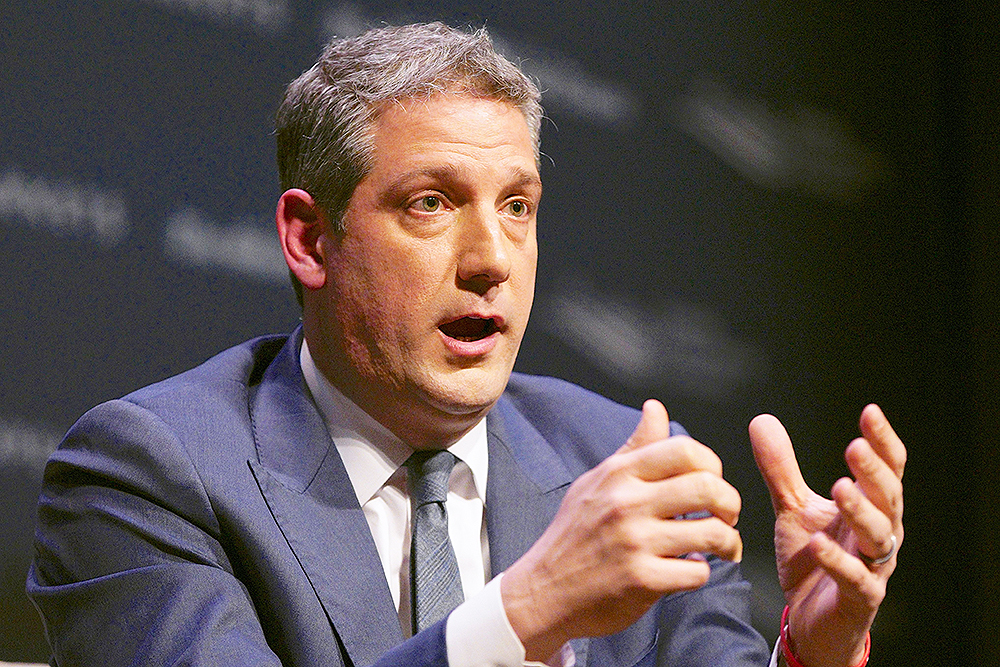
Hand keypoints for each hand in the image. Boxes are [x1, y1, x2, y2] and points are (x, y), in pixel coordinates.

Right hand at [502, 400, 742, 660]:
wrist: (543, 591)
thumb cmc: (574, 534)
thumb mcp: (599, 481)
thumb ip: (635, 447)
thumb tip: (656, 408)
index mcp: (618, 473)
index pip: (684, 450)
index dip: (712, 464)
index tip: (711, 481)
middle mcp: (626, 503)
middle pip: (708, 488)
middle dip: (730, 503)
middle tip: (726, 516)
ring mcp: (634, 543)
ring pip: (711, 532)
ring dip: (726, 542)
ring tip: (721, 547)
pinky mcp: (641, 580)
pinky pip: (697, 572)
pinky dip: (700, 573)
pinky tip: (687, 569)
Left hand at [750, 405, 905, 666]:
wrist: (811, 620)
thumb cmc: (812, 558)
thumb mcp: (793, 507)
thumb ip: (781, 468)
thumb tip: (762, 419)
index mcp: (870, 506)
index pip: (887, 469)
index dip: (882, 442)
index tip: (870, 412)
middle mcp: (880, 533)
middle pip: (888, 498)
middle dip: (873, 472)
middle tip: (854, 448)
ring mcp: (874, 567)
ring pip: (878, 536)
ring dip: (860, 511)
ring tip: (839, 489)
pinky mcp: (860, 598)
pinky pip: (856, 578)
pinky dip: (838, 561)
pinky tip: (819, 544)